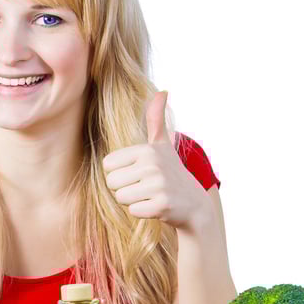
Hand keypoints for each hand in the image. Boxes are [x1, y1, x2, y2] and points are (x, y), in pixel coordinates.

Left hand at [102, 91, 213, 233]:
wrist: (194, 204)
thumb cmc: (171, 172)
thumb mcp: (163, 144)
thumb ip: (156, 119)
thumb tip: (163, 91)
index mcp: (147, 149)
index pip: (108, 166)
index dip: (120, 173)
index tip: (139, 173)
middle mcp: (153, 165)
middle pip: (111, 183)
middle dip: (125, 189)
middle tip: (145, 187)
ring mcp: (158, 185)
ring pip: (121, 198)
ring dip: (133, 201)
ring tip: (150, 195)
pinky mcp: (162, 206)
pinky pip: (133, 211)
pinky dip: (143, 212)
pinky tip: (157, 206)